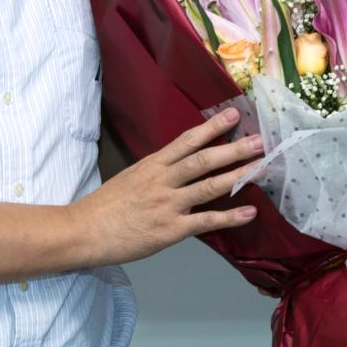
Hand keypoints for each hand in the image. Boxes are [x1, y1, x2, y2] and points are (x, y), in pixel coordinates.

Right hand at [71, 108, 261, 264]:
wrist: (83, 231)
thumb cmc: (106, 206)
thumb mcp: (131, 178)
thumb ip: (158, 171)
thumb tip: (182, 164)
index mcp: (152, 165)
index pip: (187, 140)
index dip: (212, 127)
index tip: (234, 114)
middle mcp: (162, 181)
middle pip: (203, 160)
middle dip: (234, 148)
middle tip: (260, 140)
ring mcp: (167, 205)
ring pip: (209, 186)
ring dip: (238, 175)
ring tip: (262, 167)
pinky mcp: (170, 230)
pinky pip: (206, 221)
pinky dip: (230, 217)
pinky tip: (249, 212)